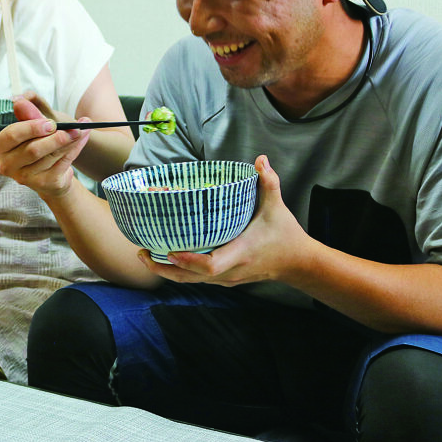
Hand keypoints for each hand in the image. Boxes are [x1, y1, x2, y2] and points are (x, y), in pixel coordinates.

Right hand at [0, 97, 90, 197]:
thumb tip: (20, 100)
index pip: (12, 135)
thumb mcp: (33, 129)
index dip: (32, 128)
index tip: (50, 122)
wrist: (49, 175)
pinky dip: (75, 149)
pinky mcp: (44, 184)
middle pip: (33, 150)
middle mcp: (9, 165)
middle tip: (72, 128)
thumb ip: (28, 115)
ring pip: (50, 156)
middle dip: (55, 138)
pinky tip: (82, 138)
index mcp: (2, 147)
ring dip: (69, 141)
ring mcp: (26, 177)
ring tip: (81, 130)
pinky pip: (62, 164)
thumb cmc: (37, 145)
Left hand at [139, 155, 314, 285]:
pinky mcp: (225, 279)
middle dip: (164, 269)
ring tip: (145, 256)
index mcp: (240, 253)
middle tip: (142, 253)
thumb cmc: (285, 235)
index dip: (188, 260)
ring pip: (191, 282)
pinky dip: (179, 272)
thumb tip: (261, 159)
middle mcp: (230, 270)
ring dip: (167, 272)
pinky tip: (163, 258)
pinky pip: (197, 280)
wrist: (299, 264)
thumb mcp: (276, 207)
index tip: (169, 251)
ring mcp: (226, 278)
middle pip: (191, 278)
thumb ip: (268, 182)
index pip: (210, 265)